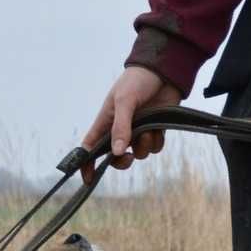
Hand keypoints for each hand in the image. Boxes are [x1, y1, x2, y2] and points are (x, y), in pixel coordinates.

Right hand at [81, 65, 182, 182]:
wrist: (164, 70)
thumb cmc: (137, 81)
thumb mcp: (124, 101)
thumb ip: (120, 127)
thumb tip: (117, 152)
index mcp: (106, 122)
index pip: (91, 147)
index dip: (87, 164)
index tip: (88, 179)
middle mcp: (120, 129)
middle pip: (116, 157)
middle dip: (122, 161)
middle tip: (127, 157)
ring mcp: (139, 131)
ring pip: (139, 153)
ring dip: (143, 146)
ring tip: (148, 130)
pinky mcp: (155, 130)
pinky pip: (154, 147)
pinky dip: (156, 141)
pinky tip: (158, 128)